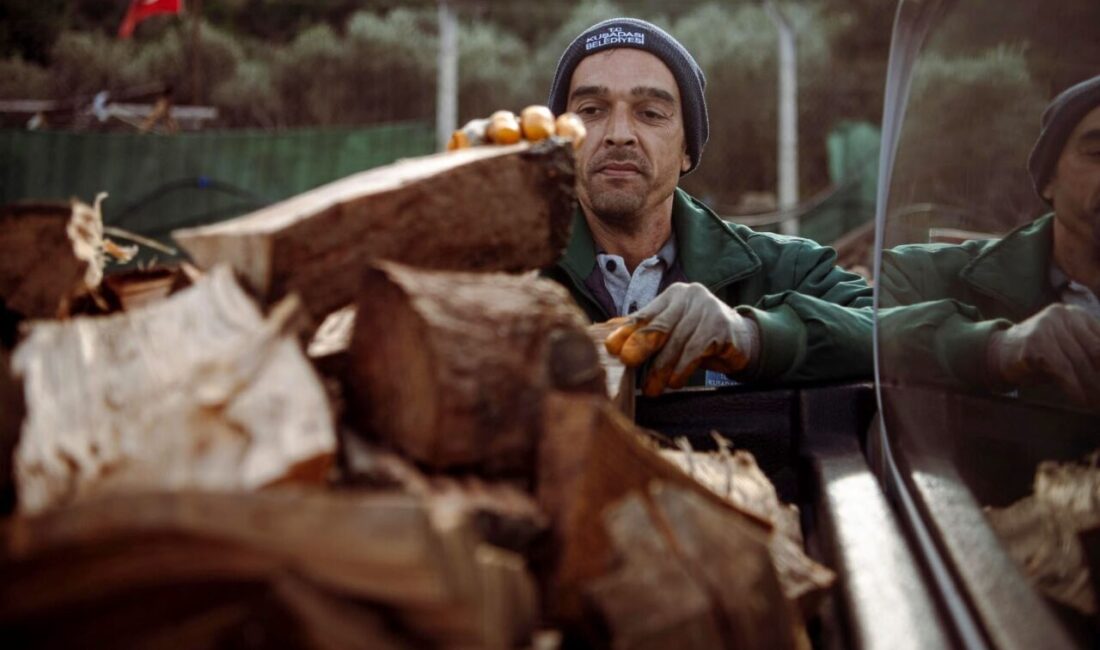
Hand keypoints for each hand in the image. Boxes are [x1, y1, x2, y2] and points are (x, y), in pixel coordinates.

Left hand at [603, 283, 759, 395]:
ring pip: (677, 343)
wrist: (741, 340)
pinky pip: (697, 350)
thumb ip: (644, 330)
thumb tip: (606, 334)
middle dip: (641, 347)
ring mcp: (708, 310)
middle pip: (660, 326)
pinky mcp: (723, 327)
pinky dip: (683, 368)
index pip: (644, 315)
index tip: (612, 348)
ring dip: (662, 368)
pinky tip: (675, 382)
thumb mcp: (671, 330)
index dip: (626, 332)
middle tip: (627, 363)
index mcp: (672, 296)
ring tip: (652, 388)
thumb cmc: (697, 336)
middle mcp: (690, 297)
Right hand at [987, 303, 1099, 405]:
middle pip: (1095, 351)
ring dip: (1092, 388)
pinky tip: (1080, 400)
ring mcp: (1047, 326)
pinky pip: (1062, 370)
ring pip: (1080, 362)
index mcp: (1077, 314)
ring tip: (1096, 404)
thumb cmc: (1040, 353)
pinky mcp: (1034, 342)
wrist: (999, 352)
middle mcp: (1063, 314)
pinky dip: (1074, 388)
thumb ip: (1090, 354)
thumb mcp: (1069, 346)